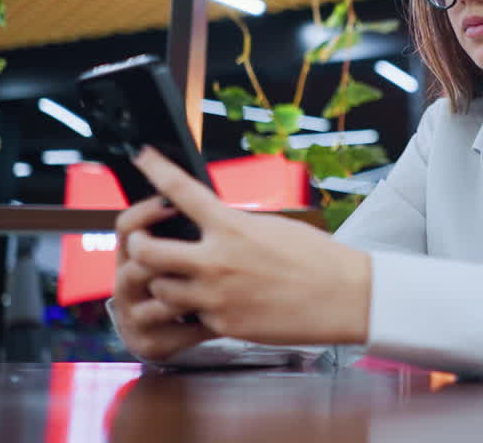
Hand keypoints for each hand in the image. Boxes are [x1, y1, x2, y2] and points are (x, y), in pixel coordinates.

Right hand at [112, 196, 216, 362]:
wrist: (179, 331)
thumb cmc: (190, 280)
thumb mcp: (185, 251)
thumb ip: (188, 232)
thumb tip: (205, 202)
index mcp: (132, 255)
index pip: (126, 226)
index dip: (145, 212)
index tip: (170, 202)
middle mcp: (126, 283)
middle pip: (137, 257)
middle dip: (163, 249)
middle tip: (190, 247)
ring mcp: (134, 313)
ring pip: (158, 293)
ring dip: (188, 288)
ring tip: (214, 285)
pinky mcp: (148, 341)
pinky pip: (173, 330)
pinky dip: (199, 324)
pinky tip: (217, 317)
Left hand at [120, 146, 372, 345]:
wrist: (345, 297)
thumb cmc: (317, 258)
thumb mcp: (272, 227)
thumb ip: (234, 227)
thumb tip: (211, 226)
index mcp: (232, 226)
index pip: (180, 190)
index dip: (155, 169)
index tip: (143, 156)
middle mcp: (217, 260)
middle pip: (146, 251)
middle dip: (137, 247)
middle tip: (141, 245)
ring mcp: (216, 296)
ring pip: (159, 290)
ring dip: (162, 284)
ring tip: (175, 281)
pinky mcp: (224, 326)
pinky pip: (189, 319)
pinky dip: (192, 312)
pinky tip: (205, 307)